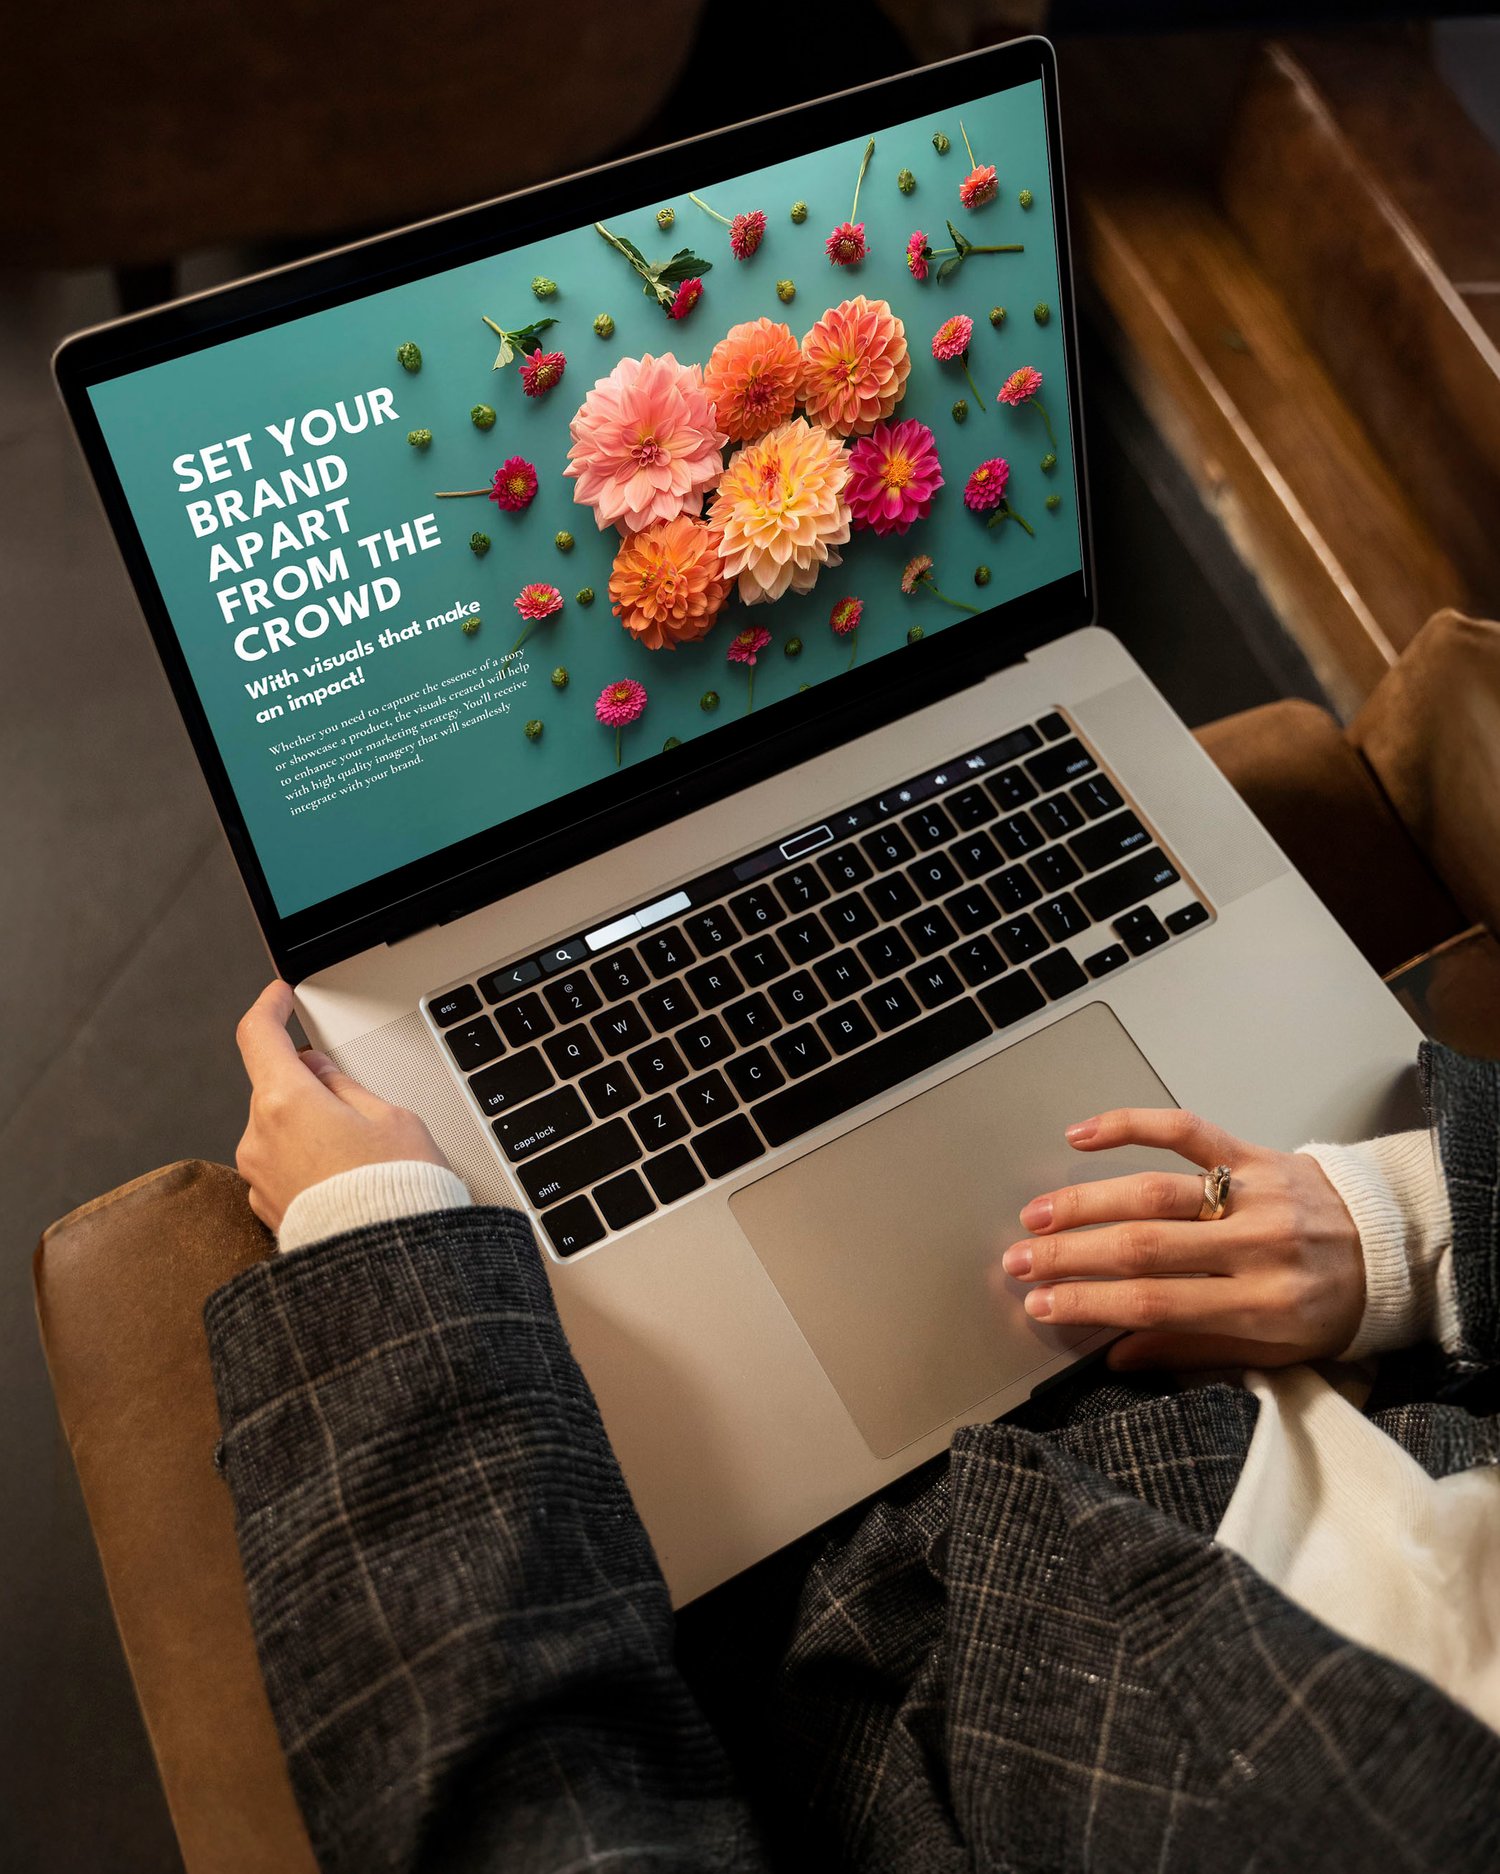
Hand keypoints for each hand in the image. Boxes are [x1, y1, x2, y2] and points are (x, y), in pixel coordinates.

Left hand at [235, 980, 448, 1231]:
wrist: (385, 1269)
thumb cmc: (396, 1189)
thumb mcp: (390, 1117)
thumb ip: (345, 1084)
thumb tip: (318, 1068)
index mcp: (286, 1102)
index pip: (257, 1035)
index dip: (268, 1007)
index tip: (280, 996)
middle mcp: (258, 1137)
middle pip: (276, 1088)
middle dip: (311, 1087)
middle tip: (362, 1105)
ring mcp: (257, 1176)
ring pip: (279, 1130)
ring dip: (311, 1129)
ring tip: (363, 1157)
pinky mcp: (266, 1208)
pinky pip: (283, 1167)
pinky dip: (309, 1164)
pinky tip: (347, 1182)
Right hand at [995, 1107, 1364, 1370]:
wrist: (1394, 1249)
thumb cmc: (1328, 1308)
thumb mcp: (1274, 1351)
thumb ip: (1193, 1349)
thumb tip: (1115, 1354)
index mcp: (1264, 1305)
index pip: (1158, 1304)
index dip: (1091, 1303)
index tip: (1040, 1306)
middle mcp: (1258, 1246)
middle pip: (1145, 1247)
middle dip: (1070, 1255)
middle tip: (1019, 1262)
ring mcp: (1254, 1193)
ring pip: (1155, 1191)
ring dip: (1085, 1202)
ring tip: (1036, 1216)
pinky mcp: (1254, 1153)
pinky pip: (1186, 1131)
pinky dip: (1130, 1126)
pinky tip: (1080, 1136)